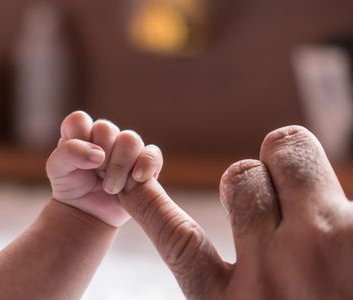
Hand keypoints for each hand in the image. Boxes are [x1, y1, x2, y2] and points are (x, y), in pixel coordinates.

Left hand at [46, 111, 162, 226]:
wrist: (86, 213)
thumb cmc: (70, 186)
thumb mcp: (56, 169)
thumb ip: (69, 153)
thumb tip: (99, 154)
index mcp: (80, 132)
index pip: (80, 120)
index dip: (78, 139)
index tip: (77, 160)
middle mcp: (104, 136)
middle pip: (106, 129)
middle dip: (99, 157)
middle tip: (95, 176)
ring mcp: (125, 149)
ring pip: (131, 140)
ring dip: (119, 166)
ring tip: (110, 187)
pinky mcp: (143, 164)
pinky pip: (153, 154)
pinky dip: (146, 165)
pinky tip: (136, 179)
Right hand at [119, 125, 352, 298]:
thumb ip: (243, 291)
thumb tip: (248, 238)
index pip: (175, 238)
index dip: (150, 202)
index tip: (132, 181)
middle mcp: (265, 277)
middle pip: (239, 176)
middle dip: (261, 180)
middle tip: (293, 210)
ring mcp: (320, 251)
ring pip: (288, 153)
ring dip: (300, 168)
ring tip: (328, 212)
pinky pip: (345, 177)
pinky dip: (352, 203)